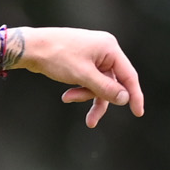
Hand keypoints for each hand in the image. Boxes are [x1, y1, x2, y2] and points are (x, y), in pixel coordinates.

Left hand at [14, 26, 145, 126]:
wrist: (31, 47)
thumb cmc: (56, 56)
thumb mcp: (83, 75)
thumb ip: (105, 88)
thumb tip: (125, 98)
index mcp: (109, 48)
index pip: (129, 75)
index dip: (134, 95)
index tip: (138, 113)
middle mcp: (105, 50)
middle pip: (112, 83)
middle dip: (99, 100)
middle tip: (91, 122)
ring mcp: (93, 55)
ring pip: (98, 84)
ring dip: (85, 95)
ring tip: (67, 98)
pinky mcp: (83, 61)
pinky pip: (88, 80)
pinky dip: (80, 89)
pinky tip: (66, 95)